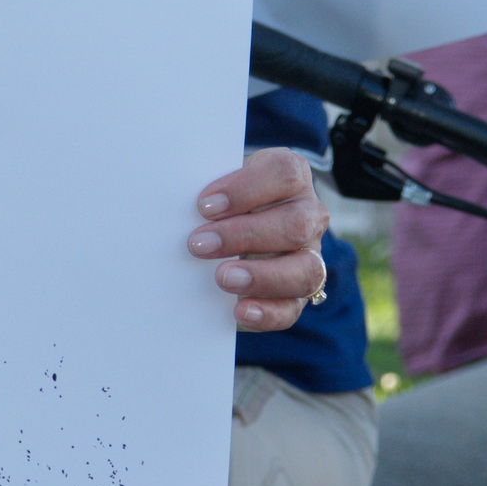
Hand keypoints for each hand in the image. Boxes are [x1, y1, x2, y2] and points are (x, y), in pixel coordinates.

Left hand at [189, 148, 328, 330]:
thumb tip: (175, 207)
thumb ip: (211, 190)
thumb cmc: (228, 196)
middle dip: (244, 236)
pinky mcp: (300, 292)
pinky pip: (293, 307)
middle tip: (200, 245)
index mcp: (292, 176)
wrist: (237, 223)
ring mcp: (311, 255)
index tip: (204, 206)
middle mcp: (309, 214)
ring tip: (222, 278)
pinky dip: (268, 312)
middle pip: (295, 224)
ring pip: (306, 270)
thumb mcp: (222, 181)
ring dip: (262, 277)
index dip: (246, 189)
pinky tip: (241, 311)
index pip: (284, 173)